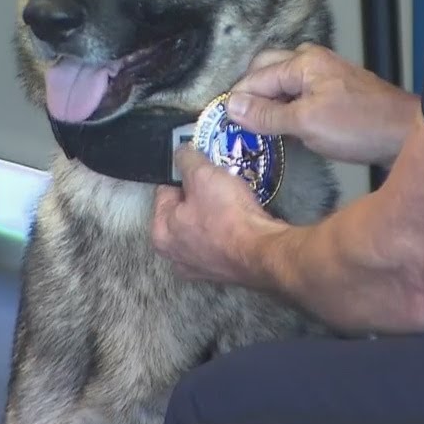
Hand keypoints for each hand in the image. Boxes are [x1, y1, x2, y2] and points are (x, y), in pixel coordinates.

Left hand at [151, 147, 282, 283]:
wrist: (262, 250)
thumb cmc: (228, 216)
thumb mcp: (202, 173)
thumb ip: (186, 159)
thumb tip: (181, 152)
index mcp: (161, 233)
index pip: (165, 191)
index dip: (185, 175)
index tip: (202, 170)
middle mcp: (175, 254)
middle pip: (184, 211)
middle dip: (201, 195)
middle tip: (219, 184)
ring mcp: (199, 267)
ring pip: (203, 226)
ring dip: (215, 212)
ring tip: (233, 201)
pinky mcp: (222, 271)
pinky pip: (221, 241)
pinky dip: (228, 231)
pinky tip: (240, 221)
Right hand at [227, 44, 419, 166]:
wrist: (406, 134)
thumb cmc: (360, 126)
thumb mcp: (305, 123)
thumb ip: (266, 114)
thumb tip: (232, 106)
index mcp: (303, 62)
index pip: (255, 77)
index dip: (237, 100)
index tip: (222, 123)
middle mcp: (313, 61)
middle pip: (267, 71)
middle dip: (250, 94)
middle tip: (237, 124)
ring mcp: (326, 75)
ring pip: (284, 82)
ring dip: (268, 100)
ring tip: (256, 127)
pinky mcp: (336, 92)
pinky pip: (300, 93)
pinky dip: (286, 107)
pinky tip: (284, 126)